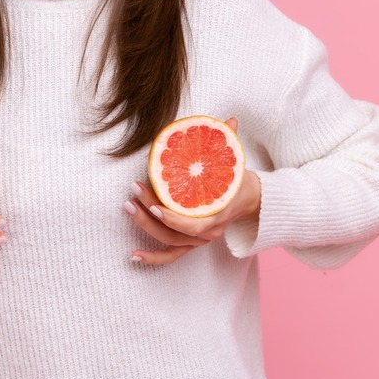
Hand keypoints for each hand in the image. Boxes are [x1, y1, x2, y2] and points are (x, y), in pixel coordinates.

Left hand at [125, 118, 260, 264]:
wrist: (250, 199)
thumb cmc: (237, 179)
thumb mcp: (235, 160)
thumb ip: (229, 141)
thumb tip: (230, 120)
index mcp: (218, 215)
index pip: (193, 224)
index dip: (172, 218)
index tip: (154, 205)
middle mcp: (208, 233)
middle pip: (174, 232)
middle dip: (149, 215)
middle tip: (132, 193)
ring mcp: (198, 240)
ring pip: (168, 241)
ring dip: (145, 227)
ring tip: (128, 206)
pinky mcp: (189, 243)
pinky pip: (171, 256)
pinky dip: (153, 258)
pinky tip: (134, 256)